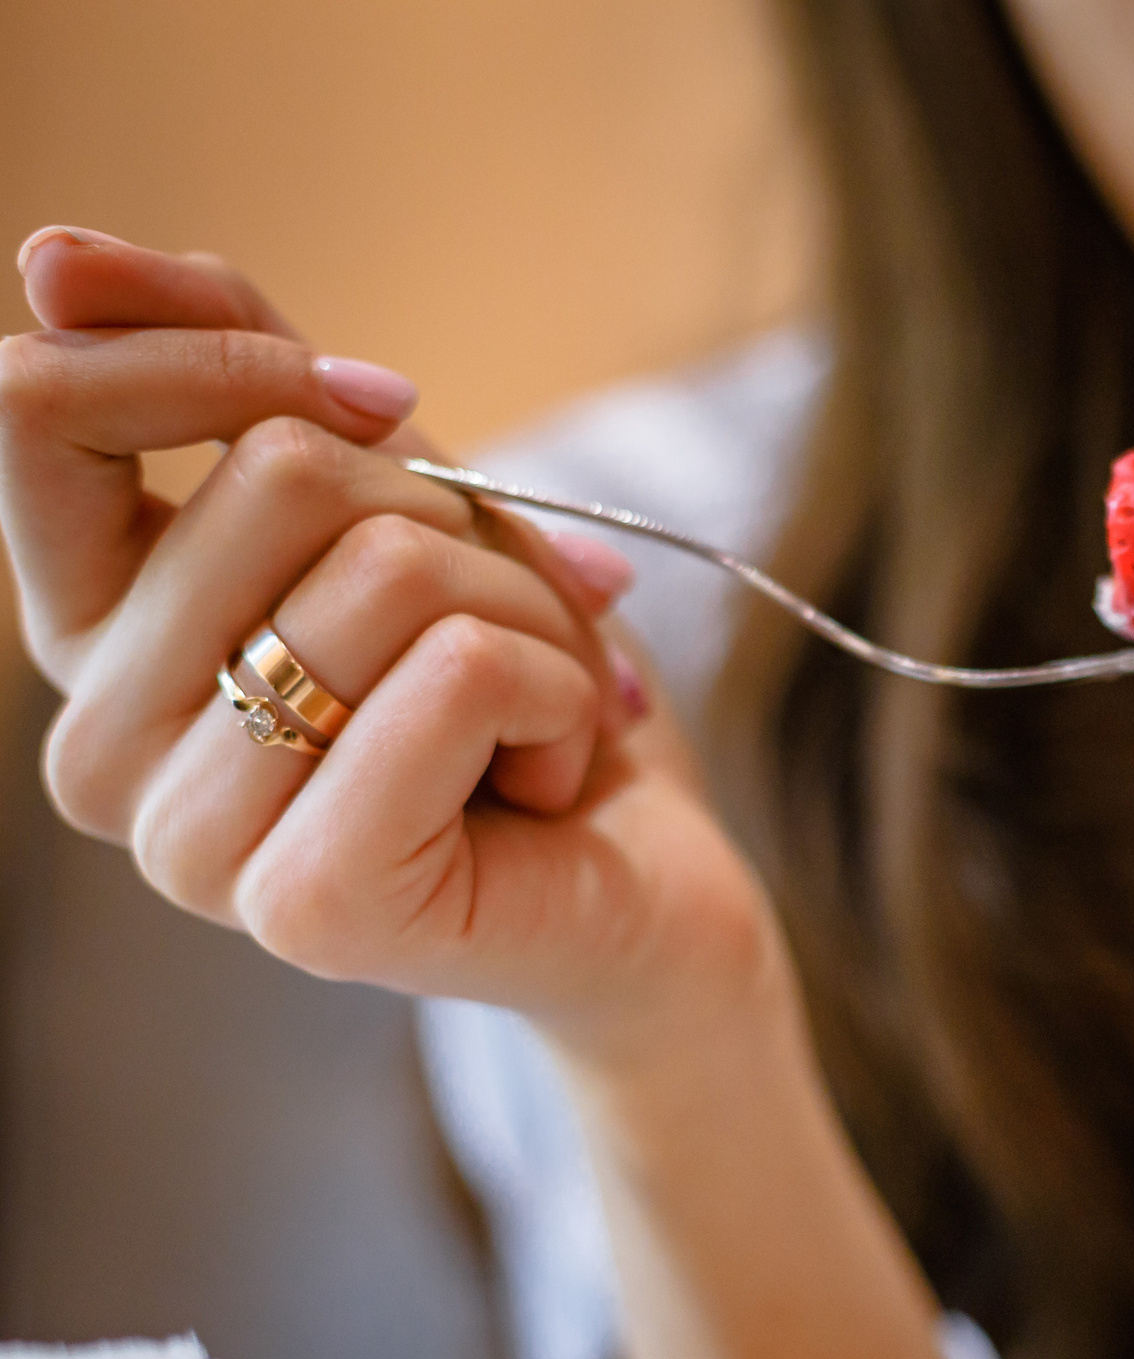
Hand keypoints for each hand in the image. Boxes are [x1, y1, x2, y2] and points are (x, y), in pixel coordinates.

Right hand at [0, 228, 787, 1062]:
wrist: (653, 883)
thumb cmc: (517, 687)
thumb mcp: (394, 491)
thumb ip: (239, 368)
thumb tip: (55, 259)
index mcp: (88, 632)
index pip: (40, 404)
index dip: (237, 360)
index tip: (388, 408)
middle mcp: (94, 745)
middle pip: (280, 474)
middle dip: (465, 522)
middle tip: (510, 626)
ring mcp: (186, 843)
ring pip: (387, 569)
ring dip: (533, 612)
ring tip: (539, 705)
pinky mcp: (308, 906)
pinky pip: (459, 673)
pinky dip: (564, 691)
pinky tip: (556, 775)